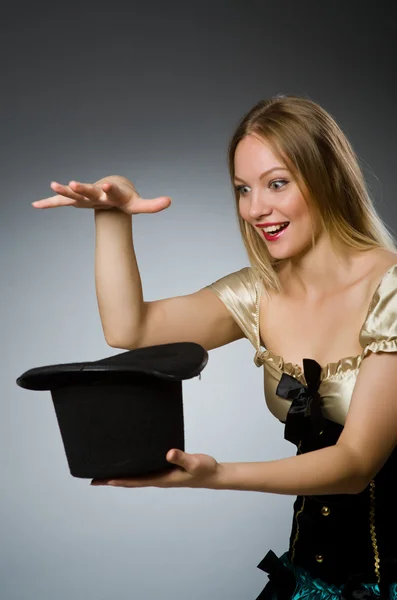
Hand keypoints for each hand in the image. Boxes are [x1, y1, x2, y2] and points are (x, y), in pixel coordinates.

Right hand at [32, 175, 171, 214]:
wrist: (111, 188)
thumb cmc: (125, 199)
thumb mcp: (138, 204)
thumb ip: (153, 204)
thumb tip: (170, 201)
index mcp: (112, 193)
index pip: (112, 191)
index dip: (110, 189)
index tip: (107, 185)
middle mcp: (97, 192)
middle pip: (89, 190)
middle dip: (82, 188)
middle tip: (73, 183)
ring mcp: (85, 196)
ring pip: (73, 194)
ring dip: (63, 191)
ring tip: (52, 185)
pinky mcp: (77, 201)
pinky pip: (61, 203)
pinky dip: (49, 204)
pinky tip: (35, 205)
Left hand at [91, 449, 220, 488]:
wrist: (213, 474)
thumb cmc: (204, 469)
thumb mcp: (194, 462)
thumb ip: (182, 457)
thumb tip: (168, 453)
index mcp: (162, 479)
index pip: (135, 481)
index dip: (119, 480)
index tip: (103, 480)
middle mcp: (158, 478)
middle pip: (131, 481)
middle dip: (113, 480)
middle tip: (95, 479)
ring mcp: (161, 475)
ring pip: (136, 476)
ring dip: (121, 476)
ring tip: (106, 473)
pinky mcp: (165, 470)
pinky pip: (144, 471)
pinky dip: (133, 470)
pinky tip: (130, 464)